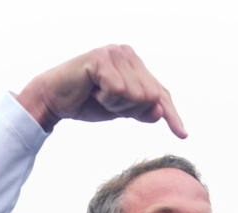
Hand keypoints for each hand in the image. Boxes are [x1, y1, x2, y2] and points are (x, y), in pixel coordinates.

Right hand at [16, 45, 185, 137]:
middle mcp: (128, 54)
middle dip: (127, 108)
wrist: (54, 100)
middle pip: (149, 96)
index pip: (161, 93)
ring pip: (134, 94)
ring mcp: (115, 53)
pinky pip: (118, 90)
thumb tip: (159, 110)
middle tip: (104, 101)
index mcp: (136, 64)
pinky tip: (92, 90)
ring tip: (97, 95)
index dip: (171, 115)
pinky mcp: (101, 59)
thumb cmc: (88, 102)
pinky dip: (106, 98)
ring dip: (114, 104)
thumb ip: (142, 110)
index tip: (182, 135)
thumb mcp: (121, 110)